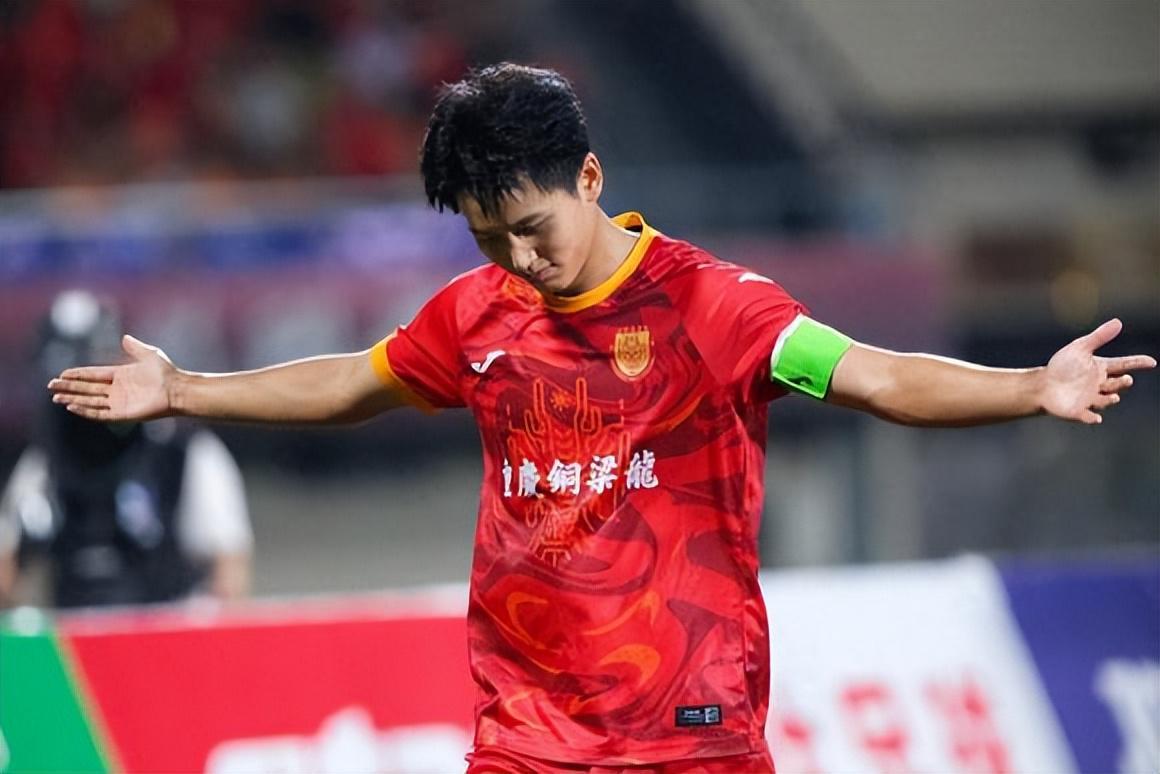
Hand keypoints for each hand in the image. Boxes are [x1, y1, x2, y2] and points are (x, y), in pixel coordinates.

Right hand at [48, 335, 177, 420]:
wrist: (178, 389)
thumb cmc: (166, 372)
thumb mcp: (149, 355)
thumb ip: (135, 347)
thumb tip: (125, 337)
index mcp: (120, 375)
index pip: (93, 375)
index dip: (77, 375)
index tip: (62, 374)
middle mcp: (117, 390)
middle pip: (87, 389)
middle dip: (69, 387)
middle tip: (51, 386)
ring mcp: (119, 402)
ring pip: (90, 401)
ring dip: (73, 399)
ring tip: (57, 398)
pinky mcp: (123, 414)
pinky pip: (100, 413)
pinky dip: (86, 411)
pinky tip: (73, 406)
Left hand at [1039, 319, 1155, 423]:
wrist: (1042, 384)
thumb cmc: (1062, 366)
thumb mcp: (1080, 348)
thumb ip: (1099, 337)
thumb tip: (1117, 322)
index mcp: (1102, 369)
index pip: (1124, 365)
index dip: (1138, 363)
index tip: (1151, 362)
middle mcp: (1100, 385)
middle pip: (1117, 384)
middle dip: (1123, 383)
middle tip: (1126, 379)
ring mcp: (1091, 399)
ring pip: (1106, 400)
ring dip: (1111, 399)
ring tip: (1113, 396)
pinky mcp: (1079, 411)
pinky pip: (1089, 416)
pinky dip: (1092, 418)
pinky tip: (1096, 418)